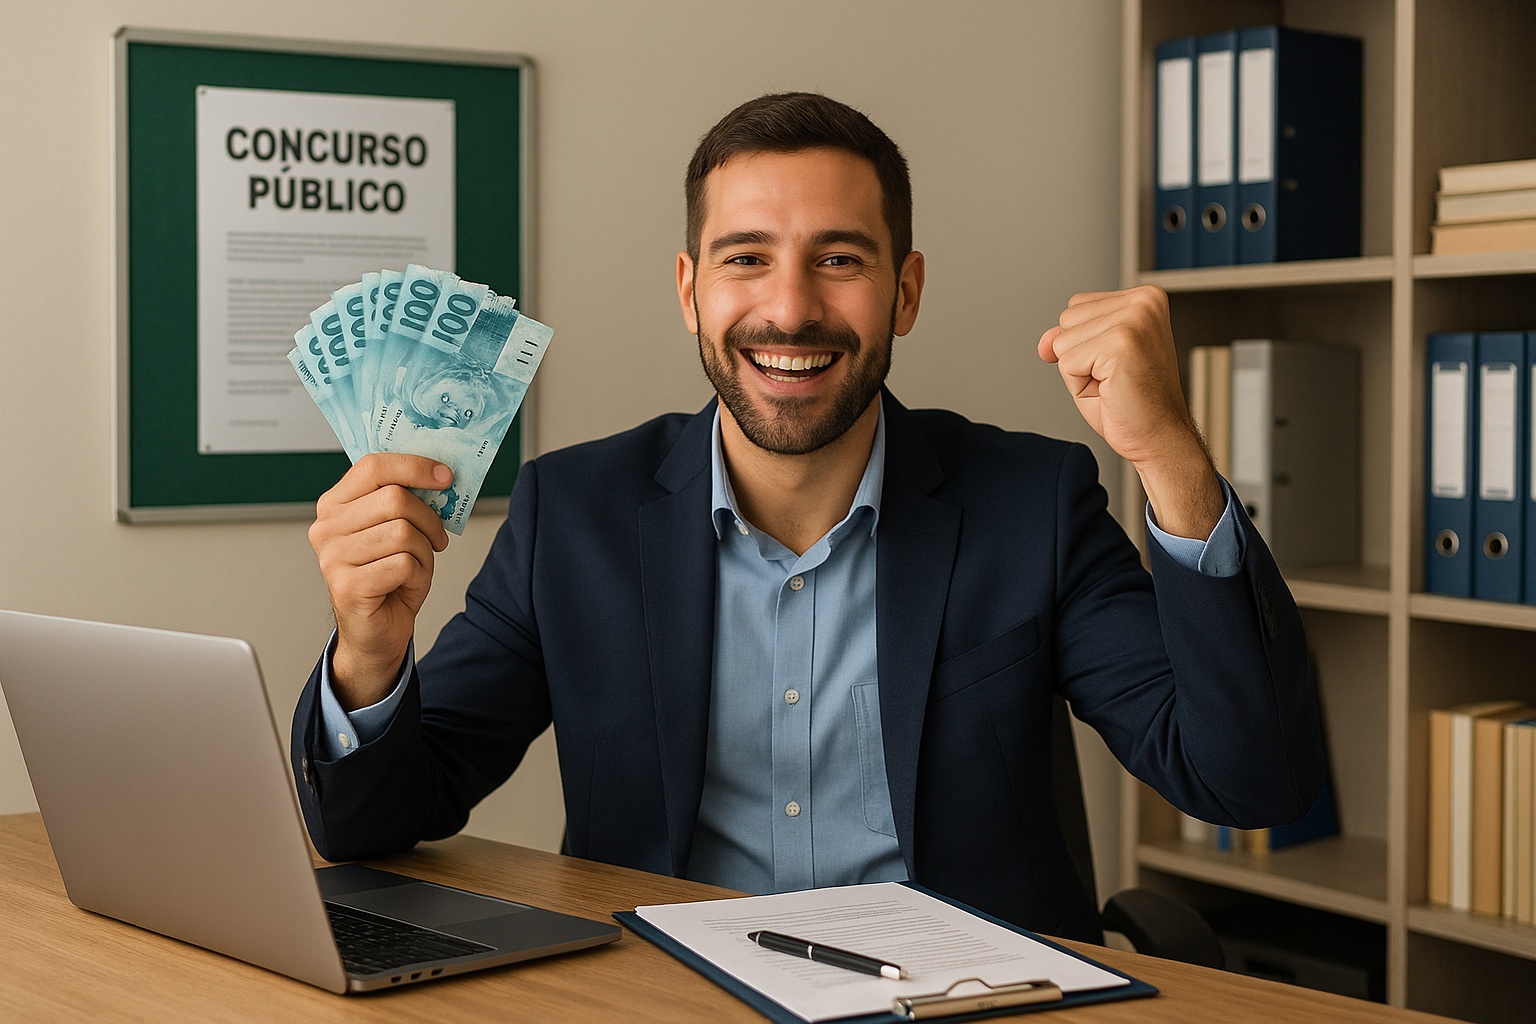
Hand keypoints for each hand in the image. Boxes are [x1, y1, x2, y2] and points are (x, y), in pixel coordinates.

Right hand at [308, 454, 451, 709]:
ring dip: (424, 551)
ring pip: (402, 532)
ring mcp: (333, 558)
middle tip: (437, 537)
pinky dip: (419, 573)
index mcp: (335, 505)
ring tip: (417, 564)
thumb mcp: (396, 528)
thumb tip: (439, 472)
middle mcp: (326, 528)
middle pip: (395, 499)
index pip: (373, 466)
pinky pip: (403, 564)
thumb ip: (404, 498)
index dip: (414, 466)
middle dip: (429, 518)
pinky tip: (407, 583)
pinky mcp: (348, 586)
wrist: (377, 629)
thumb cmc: (389, 575)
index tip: (445, 476)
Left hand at [1039, 285, 1222, 538]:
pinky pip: (1067, 363)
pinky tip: (1111, 390)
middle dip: (1080, 356)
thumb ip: (1067, 338)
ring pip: (1063, 341)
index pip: (1076, 307)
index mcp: (1145, 297)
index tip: (1118, 364)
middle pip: (1067, 319)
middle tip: (1115, 378)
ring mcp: (1134, 320)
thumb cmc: (1132, 402)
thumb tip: (1045, 341)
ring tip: (1114, 383)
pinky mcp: (1121, 344)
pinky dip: (1079, 385)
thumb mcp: (1093, 360)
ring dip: (1080, 372)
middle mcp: (1144, 302)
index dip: (1084, 344)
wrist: (1160, 438)